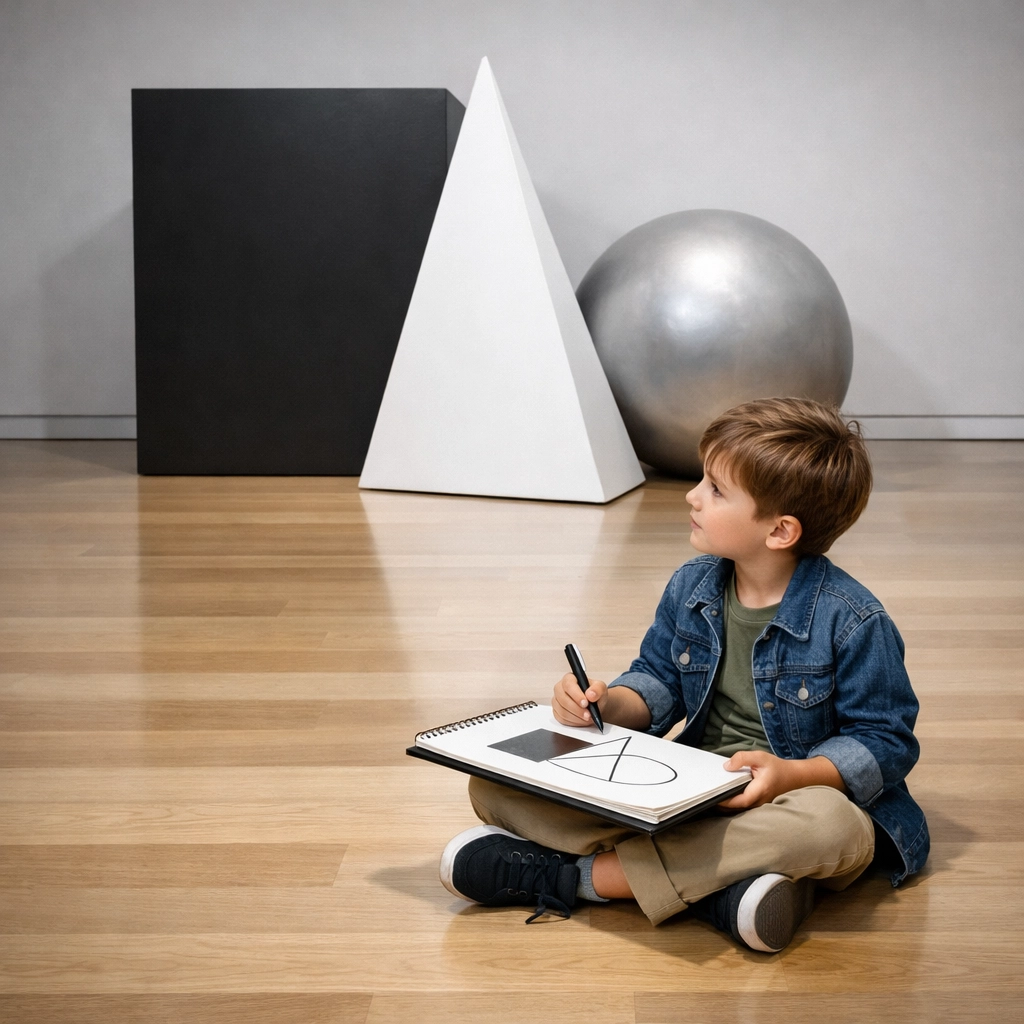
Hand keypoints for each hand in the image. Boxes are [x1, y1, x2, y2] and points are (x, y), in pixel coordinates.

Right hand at [552, 671, 606, 727]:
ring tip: (588, 718)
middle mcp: (560, 689)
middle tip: (588, 715)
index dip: (576, 695)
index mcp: (569, 678)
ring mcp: (557, 701)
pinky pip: (562, 719)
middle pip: (563, 699)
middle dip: (577, 709)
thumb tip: (590, 694)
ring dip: (577, 717)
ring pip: (562, 711)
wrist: (594, 705)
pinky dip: (574, 722)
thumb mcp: (601, 688)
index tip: (585, 703)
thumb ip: (598, 689)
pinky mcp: (557, 712)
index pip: (568, 685)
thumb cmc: (594, 694)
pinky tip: (582, 720)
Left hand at [717, 751, 845, 809]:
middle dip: (722, 803)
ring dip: (726, 804)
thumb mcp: (760, 757)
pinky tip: (723, 795)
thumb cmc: (776, 767)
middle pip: (737, 807)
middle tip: (706, 796)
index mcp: (759, 791)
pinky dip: (732, 802)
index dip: (725, 801)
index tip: (711, 796)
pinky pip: (743, 806)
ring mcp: (759, 805)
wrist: (793, 777)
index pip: (740, 801)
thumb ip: (742, 758)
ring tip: (711, 795)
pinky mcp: (757, 805)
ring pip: (739, 808)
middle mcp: (759, 802)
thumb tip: (726, 766)